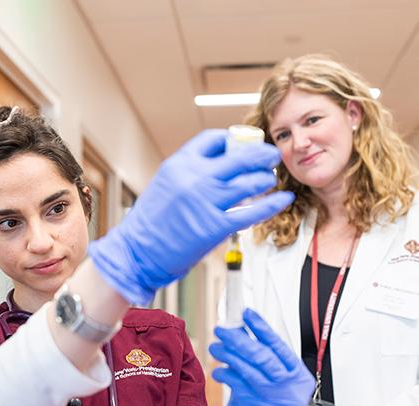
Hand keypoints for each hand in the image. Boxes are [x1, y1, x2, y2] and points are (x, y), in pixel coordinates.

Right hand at [88, 129, 292, 303]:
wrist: (138, 251)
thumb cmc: (150, 221)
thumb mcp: (165, 184)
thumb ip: (189, 172)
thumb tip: (217, 166)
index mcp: (179, 164)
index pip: (213, 140)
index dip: (233, 140)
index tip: (243, 145)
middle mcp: (194, 178)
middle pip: (240, 157)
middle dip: (261, 154)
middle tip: (271, 156)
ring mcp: (206, 202)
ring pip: (249, 183)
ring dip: (265, 178)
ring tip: (271, 179)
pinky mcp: (215, 227)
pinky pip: (252, 212)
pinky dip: (271, 204)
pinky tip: (282, 199)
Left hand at [208, 308, 314, 405]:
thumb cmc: (262, 398)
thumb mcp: (269, 375)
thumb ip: (261, 352)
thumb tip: (240, 325)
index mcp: (299, 378)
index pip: (280, 346)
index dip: (261, 328)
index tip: (247, 313)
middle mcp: (290, 390)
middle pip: (262, 356)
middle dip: (239, 339)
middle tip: (222, 329)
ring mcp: (274, 401)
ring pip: (247, 368)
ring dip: (227, 354)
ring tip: (215, 347)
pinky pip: (235, 382)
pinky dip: (224, 372)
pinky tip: (218, 370)